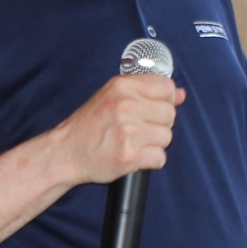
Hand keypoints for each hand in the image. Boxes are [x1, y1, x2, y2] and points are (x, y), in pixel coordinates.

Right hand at [50, 73, 183, 188]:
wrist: (66, 152)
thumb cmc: (90, 125)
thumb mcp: (113, 96)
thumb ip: (146, 91)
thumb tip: (180, 94)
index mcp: (122, 86)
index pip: (167, 88)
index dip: (165, 101)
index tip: (152, 110)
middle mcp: (125, 106)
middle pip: (170, 114)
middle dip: (159, 124)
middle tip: (139, 130)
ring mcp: (128, 132)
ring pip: (167, 137)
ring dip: (154, 144)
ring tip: (134, 143)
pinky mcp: (129, 156)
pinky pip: (160, 158)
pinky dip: (151, 161)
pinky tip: (135, 156)